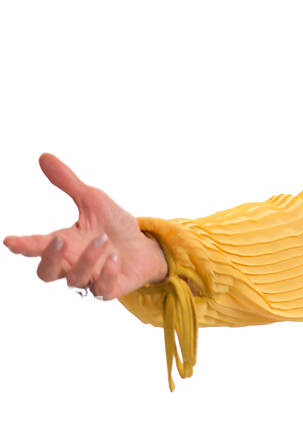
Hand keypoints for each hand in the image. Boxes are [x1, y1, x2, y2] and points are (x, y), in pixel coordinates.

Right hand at [4, 153, 169, 300]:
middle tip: (58, 239)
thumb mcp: (93, 200)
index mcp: (64, 243)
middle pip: (46, 273)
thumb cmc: (113, 227)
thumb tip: (44, 156)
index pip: (37, 247)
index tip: (10, 241)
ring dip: (88, 259)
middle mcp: (72, 264)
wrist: (145, 248)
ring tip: (104, 240)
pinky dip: (106, 274)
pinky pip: (102, 290)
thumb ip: (69, 183)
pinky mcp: (110, 289)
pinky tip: (115, 258)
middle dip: (48, 258)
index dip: (23, 246)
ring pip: (75, 280)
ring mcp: (90, 278)